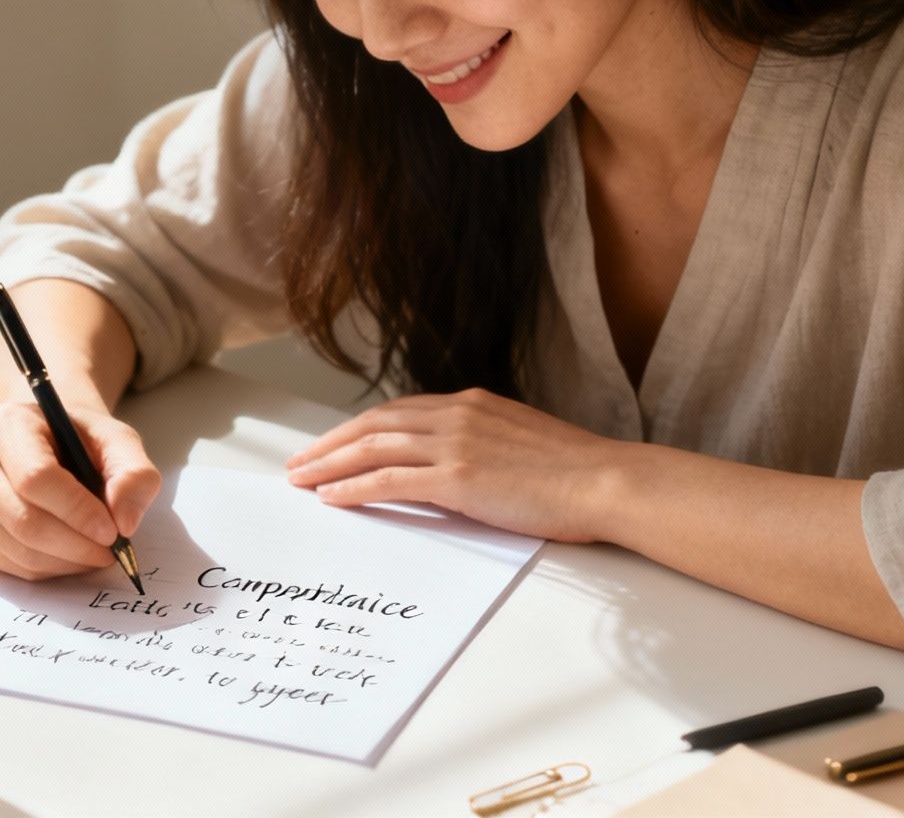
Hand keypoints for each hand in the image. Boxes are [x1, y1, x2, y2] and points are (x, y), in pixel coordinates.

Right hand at [0, 400, 160, 579]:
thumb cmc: (79, 440)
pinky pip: (9, 566)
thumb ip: (132, 473)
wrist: (46, 443)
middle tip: (111, 552)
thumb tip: (125, 522)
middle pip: (23, 520)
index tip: (113, 531)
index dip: (77, 511)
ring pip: (16, 550)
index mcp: (4, 424)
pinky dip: (49, 570)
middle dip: (75, 545)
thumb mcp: (116, 439)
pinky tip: (71, 556)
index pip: (35, 478)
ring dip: (66, 563)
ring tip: (96, 553)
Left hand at [283, 389, 625, 542]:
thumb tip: (460, 466)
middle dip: (330, 444)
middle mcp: (457, 415)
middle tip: (298, 463)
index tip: (333, 445)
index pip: (399, 412)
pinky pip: (389, 480)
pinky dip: (353, 487)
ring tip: (301, 481)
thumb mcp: (522, 442)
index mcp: (472, 404)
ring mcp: (456, 444)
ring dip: (329, 465)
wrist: (605, 480)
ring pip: (373, 448)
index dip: (358, 429)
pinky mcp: (457, 478)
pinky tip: (331, 498)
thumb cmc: (576, 473)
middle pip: (374, 424)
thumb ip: (485, 444)